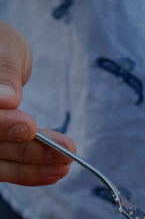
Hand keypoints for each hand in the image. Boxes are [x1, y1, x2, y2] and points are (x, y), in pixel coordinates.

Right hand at [0, 20, 75, 185]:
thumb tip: (7, 99)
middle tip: (62, 153)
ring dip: (32, 167)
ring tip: (64, 166)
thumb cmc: (0, 44)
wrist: (0, 56)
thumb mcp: (5, 48)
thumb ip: (4, 71)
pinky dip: (28, 172)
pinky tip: (52, 173)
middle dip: (26, 151)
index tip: (29, 125)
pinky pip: (4, 167)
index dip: (1, 124)